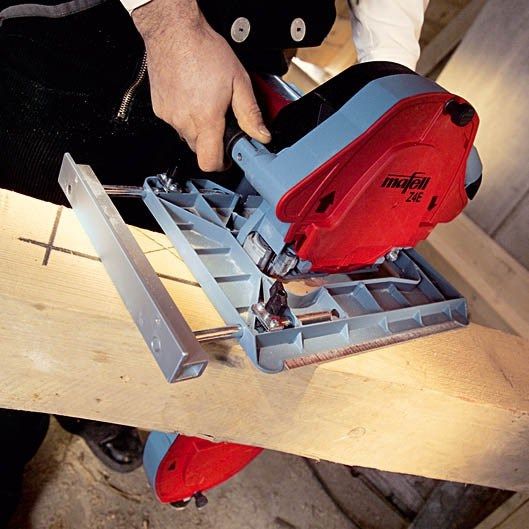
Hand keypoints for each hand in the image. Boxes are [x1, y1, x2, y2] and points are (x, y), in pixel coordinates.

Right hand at [132, 0, 270, 170]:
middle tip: (223, 122)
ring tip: (207, 104)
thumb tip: (261, 135)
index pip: (210, 162)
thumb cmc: (203, 50)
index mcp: (206, 118)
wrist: (173, 31)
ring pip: (188, 137)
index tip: (230, 157)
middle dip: (214, 143)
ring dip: (200, 129)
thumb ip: (250, 113)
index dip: (222, 164)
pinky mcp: (160, 110)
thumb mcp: (239, 81)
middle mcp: (184, 121)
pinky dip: (186, 117)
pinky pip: (176, 124)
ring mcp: (170, 116)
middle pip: (200, 151)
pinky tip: (193, 98)